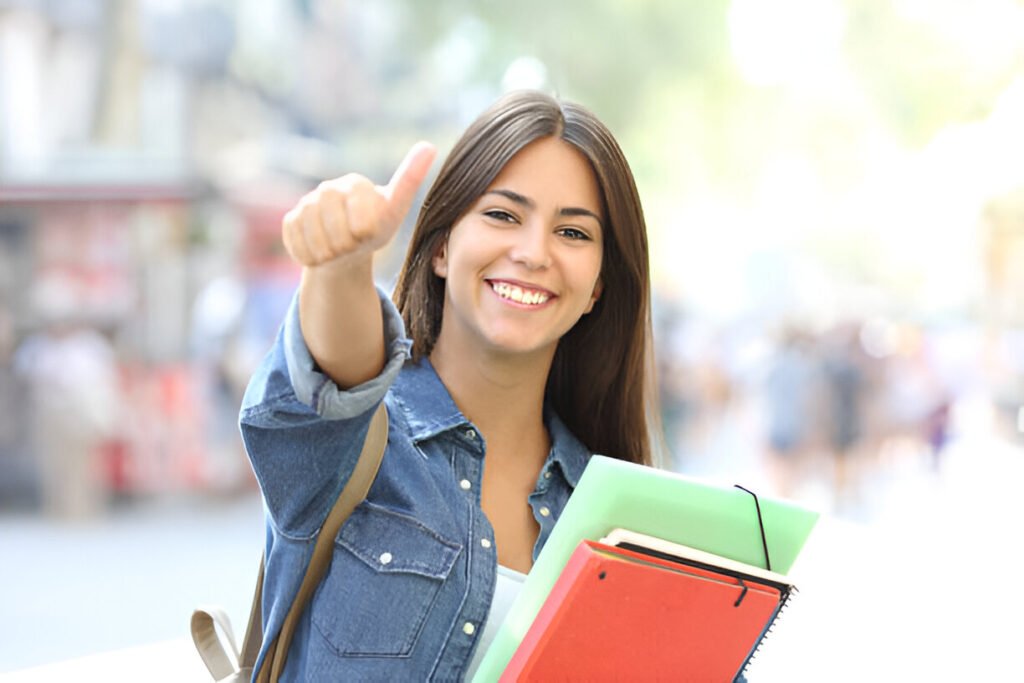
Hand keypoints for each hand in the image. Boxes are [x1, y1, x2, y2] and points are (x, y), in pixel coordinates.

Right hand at [282, 142, 436, 266]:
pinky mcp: (291, 220)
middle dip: (347, 245)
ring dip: (330, 253)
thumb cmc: (375, 230)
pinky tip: (321, 252)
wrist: (347, 250)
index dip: (364, 232)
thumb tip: (429, 145)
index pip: (360, 218)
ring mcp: (307, 203)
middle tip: (354, 245)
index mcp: (356, 184)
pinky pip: (297, 244)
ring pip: (315, 240)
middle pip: (336, 230)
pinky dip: (311, 256)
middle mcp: (329, 189)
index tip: (367, 232)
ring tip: (339, 249)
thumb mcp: (395, 211)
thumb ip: (409, 180)